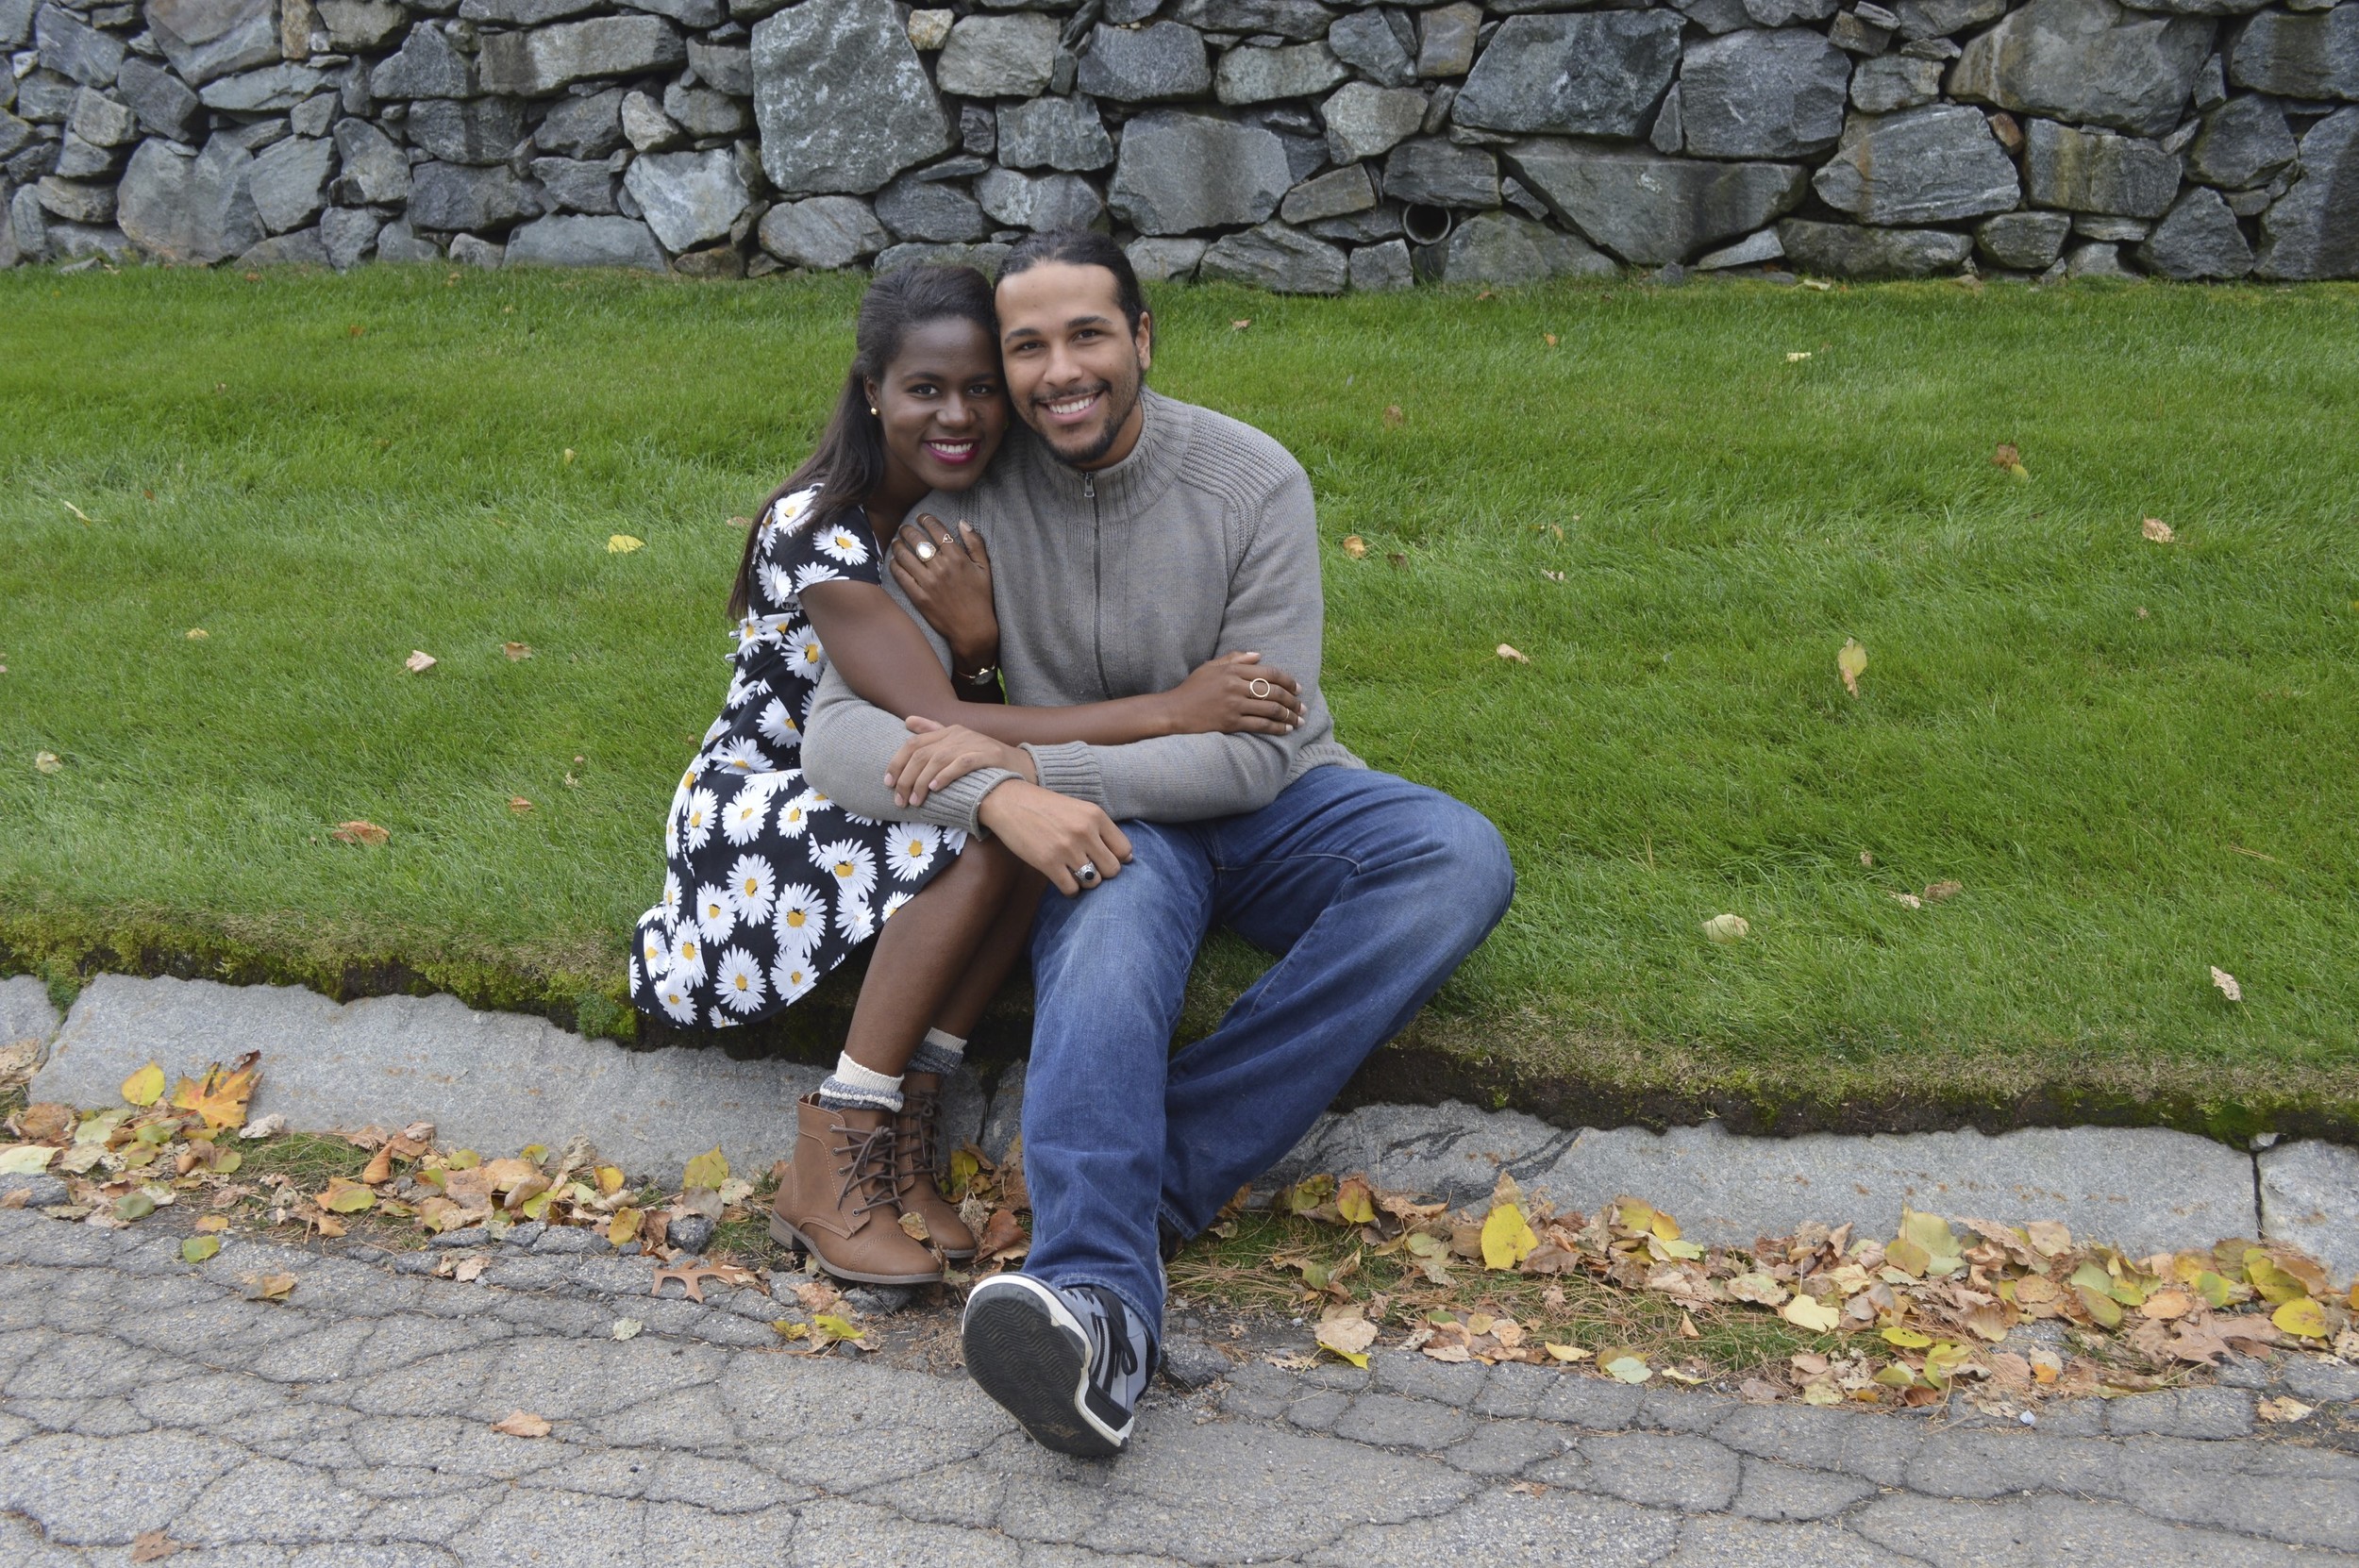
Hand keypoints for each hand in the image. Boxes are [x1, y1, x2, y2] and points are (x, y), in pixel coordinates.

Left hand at [886, 715, 1036, 807]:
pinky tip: (935, 788)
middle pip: (922, 754)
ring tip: (915, 801)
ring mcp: (974, 744)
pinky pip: (961, 764)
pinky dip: (946, 776)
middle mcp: (959, 734)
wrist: (1022, 767)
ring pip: (937, 760)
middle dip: (907, 778)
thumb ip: (933, 731)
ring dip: (922, 782)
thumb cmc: (986, 761)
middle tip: (900, 800)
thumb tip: (908, 720)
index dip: (897, 762)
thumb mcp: (958, 742)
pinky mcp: (988, 756)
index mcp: (949, 731)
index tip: (888, 782)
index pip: (914, 743)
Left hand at [889, 514, 997, 674]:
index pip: (936, 530)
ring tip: (897, 542)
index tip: (922, 517)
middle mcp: (941, 568)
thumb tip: (963, 523)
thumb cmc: (981, 598)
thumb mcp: (985, 568)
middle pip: (917, 540)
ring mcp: (928, 583)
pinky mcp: (918, 597)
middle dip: (908, 530)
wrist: (973, 628)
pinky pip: (901, 576)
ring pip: (905, 555)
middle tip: (905, 528)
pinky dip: (895, 565)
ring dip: (898, 545)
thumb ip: (975, 543)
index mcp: (957, 558)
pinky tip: (895, 561)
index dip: (926, 520)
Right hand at [976, 780, 1131, 896]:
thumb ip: (1102, 830)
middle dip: (1102, 873)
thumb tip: (1128, 858)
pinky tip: (1063, 880)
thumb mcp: (1079, 809)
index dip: (1117, 859)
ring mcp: (1067, 848)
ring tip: (1074, 873)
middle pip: (1112, 870)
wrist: (1009, 802)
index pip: (1124, 850)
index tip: (1104, 859)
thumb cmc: (1046, 807)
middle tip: (1088, 868)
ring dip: (1085, 882)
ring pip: (1093, 882)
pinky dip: (1070, 891)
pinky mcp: (1048, 863)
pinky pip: (1071, 889)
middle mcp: (1085, 831)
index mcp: (1095, 816)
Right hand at [1158, 652, 1307, 736]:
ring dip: (1289, 716)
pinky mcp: (1231, 722)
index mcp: (1232, 670)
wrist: (1173, 712)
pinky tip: (1286, 730)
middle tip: (1303, 708)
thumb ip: (1234, 659)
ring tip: (1299, 721)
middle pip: (1274, 692)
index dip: (1288, 681)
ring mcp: (1234, 704)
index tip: (1299, 689)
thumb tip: (1259, 655)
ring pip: (1271, 709)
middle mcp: (1235, 686)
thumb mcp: (1210, 667)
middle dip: (1293, 701)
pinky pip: (1261, 725)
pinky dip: (1277, 728)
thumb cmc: (1191, 690)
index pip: (1269, 673)